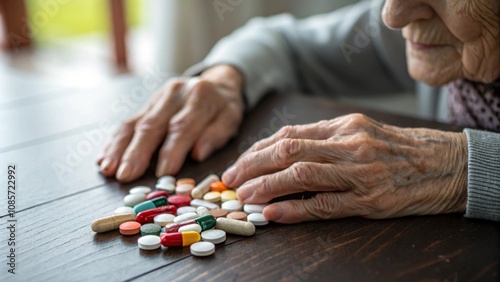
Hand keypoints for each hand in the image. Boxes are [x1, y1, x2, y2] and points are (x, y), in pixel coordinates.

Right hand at [97, 65, 244, 181]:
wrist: (216, 82)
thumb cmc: (224, 108)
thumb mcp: (231, 119)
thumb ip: (216, 135)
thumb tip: (198, 154)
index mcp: (199, 97)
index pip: (182, 126)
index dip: (171, 151)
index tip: (163, 174)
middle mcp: (174, 94)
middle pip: (152, 124)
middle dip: (137, 152)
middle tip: (126, 175)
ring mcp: (157, 97)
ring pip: (134, 122)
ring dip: (119, 147)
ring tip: (108, 168)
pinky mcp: (147, 103)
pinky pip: (128, 122)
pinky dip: (115, 141)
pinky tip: (104, 157)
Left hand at [222, 114, 467, 222]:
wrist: (446, 164)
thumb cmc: (399, 150)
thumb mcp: (362, 132)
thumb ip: (326, 139)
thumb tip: (282, 152)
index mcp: (344, 126)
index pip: (288, 134)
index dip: (257, 150)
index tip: (238, 164)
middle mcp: (349, 144)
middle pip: (288, 150)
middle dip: (252, 166)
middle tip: (230, 181)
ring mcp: (360, 172)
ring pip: (302, 175)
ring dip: (267, 186)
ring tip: (244, 197)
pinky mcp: (370, 200)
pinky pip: (326, 205)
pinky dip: (296, 209)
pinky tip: (274, 214)